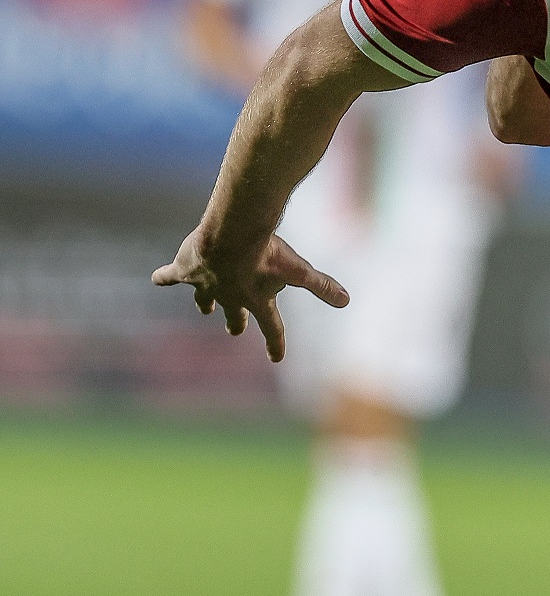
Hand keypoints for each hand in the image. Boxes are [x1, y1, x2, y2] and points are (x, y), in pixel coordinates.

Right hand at [151, 231, 348, 361]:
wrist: (229, 237)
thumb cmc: (266, 254)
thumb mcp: (298, 270)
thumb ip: (321, 285)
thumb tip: (347, 301)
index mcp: (257, 301)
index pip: (272, 327)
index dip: (275, 342)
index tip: (277, 358)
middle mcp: (231, 297)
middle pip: (235, 314)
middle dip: (236, 322)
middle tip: (235, 329)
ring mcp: (206, 284)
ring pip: (205, 298)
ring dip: (205, 303)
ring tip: (204, 308)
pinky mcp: (185, 270)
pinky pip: (171, 275)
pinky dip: (164, 277)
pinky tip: (157, 278)